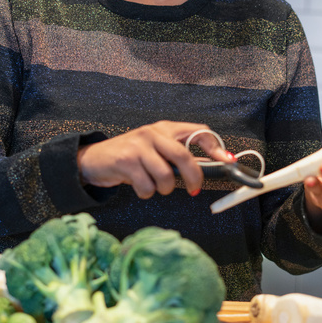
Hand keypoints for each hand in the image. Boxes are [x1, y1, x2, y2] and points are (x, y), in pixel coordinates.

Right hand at [77, 120, 231, 198]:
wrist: (94, 159)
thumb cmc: (131, 157)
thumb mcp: (156, 150)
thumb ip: (178, 156)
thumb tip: (211, 166)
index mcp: (165, 128)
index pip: (197, 131)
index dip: (215, 147)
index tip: (227, 161)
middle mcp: (153, 133)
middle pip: (184, 156)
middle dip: (193, 177)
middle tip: (194, 189)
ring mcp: (138, 145)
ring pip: (165, 176)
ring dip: (164, 189)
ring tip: (155, 186)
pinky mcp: (125, 160)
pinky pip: (147, 186)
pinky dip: (147, 193)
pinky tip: (139, 186)